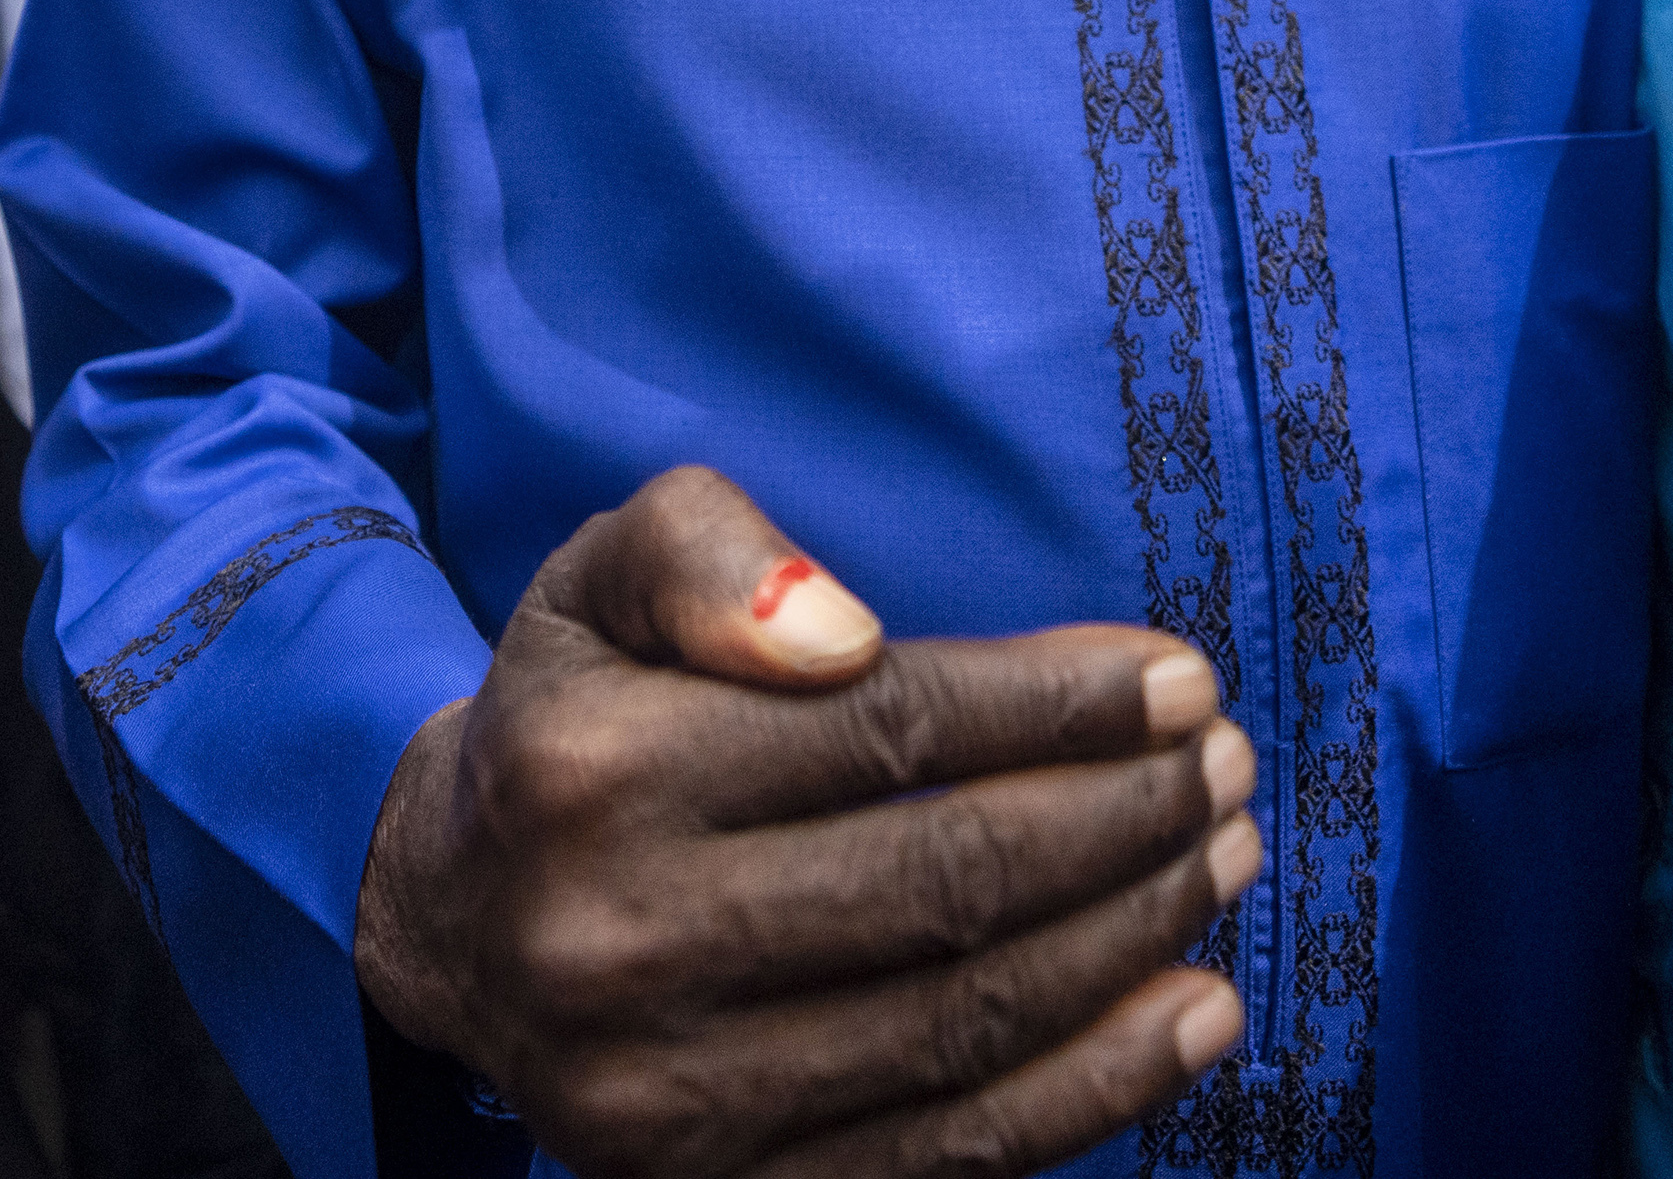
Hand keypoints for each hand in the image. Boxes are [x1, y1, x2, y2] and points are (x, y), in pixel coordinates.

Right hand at [356, 467, 1250, 1178]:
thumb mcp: (596, 583)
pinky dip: (1095, 1090)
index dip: (1061, 702)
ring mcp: (668, 1098)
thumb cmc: (572, 724)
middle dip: (1123, 815)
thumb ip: (706, 554)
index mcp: (594, 772)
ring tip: (1222, 859)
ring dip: (1133, 936)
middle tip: (1222, 765)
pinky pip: (947, 1153)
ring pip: (965, 1018)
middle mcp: (618, 942)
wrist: (450, 926)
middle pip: (946, 878)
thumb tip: (844, 634)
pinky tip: (1195, 1012)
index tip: (1180, 677)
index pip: (887, 729)